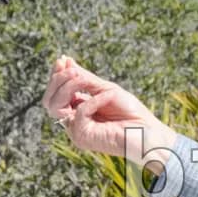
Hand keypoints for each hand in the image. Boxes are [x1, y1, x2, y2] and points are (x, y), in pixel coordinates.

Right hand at [42, 56, 176, 167]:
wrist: (148, 133)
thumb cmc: (131, 113)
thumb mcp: (105, 89)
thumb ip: (84, 79)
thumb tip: (65, 61)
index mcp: (77, 111)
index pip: (55, 94)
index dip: (55, 77)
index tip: (62, 59)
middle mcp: (73, 122)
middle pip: (48, 101)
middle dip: (58, 80)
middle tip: (74, 70)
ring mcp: (76, 131)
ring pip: (55, 106)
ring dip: (69, 87)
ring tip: (84, 79)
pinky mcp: (82, 137)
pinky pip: (78, 112)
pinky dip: (93, 100)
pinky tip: (108, 98)